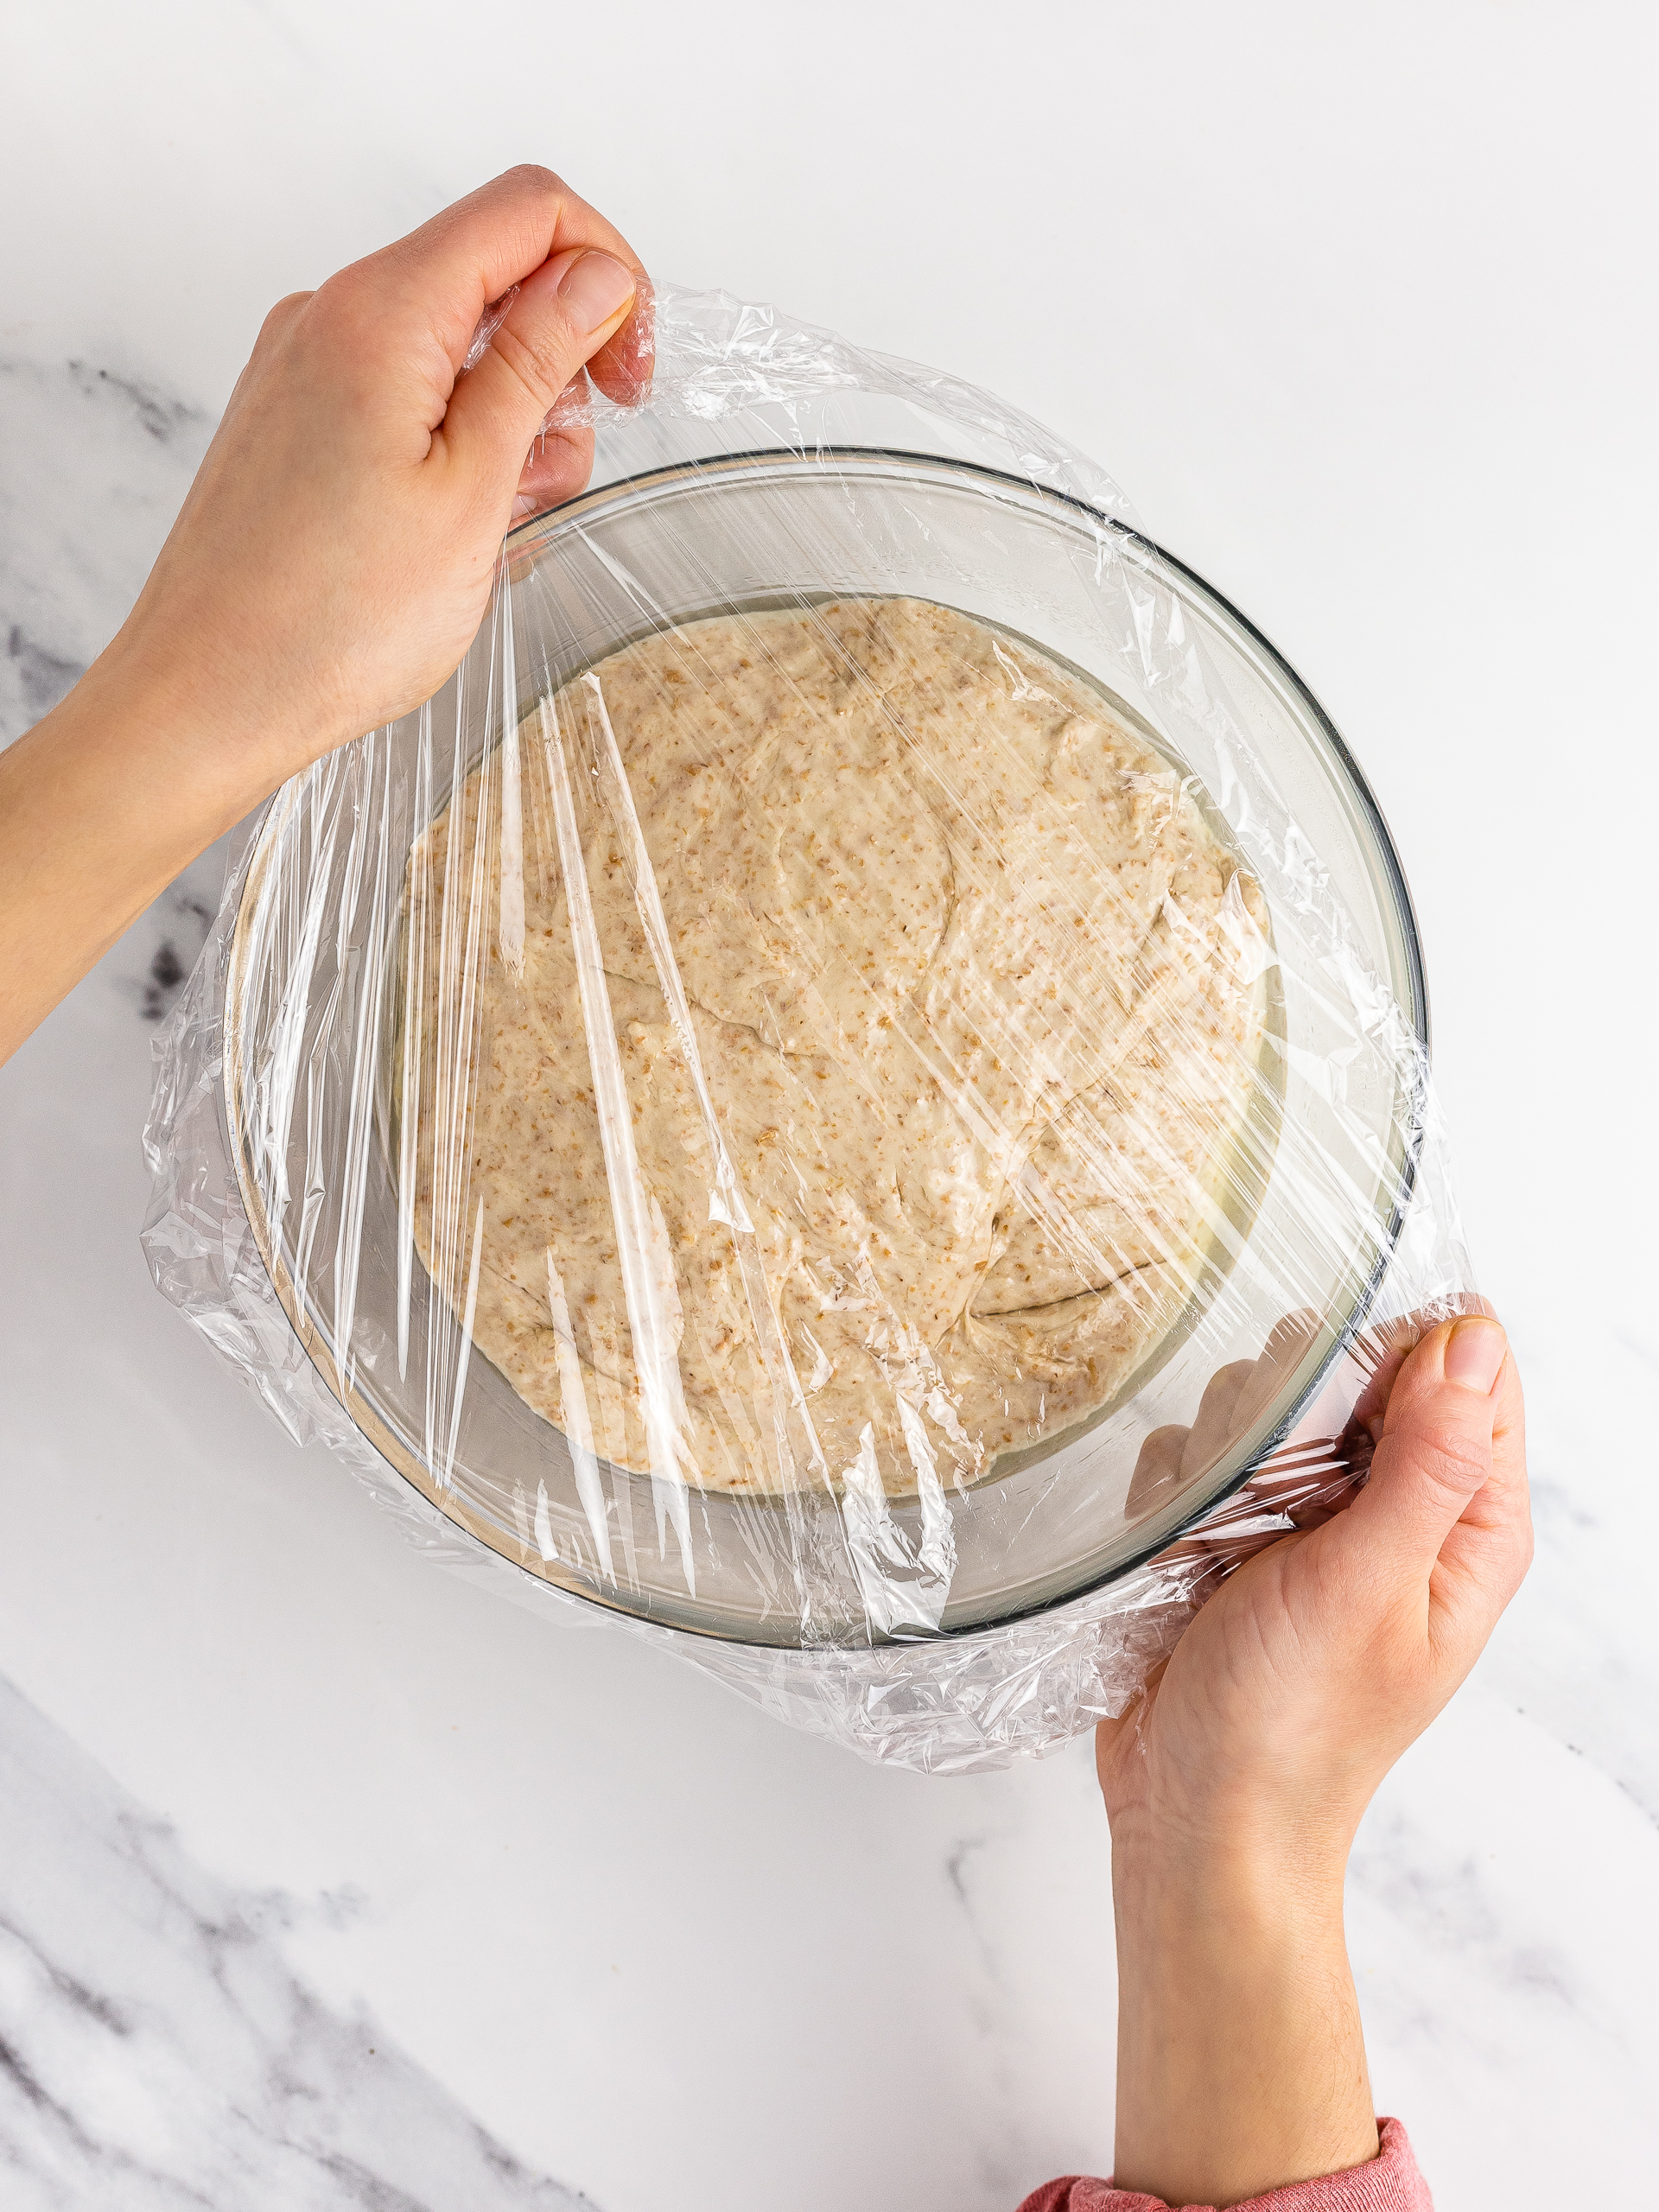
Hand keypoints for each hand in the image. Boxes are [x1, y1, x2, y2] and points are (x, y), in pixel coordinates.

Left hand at [0, 167, 646, 1061]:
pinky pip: (407, 387)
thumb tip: (594, 276)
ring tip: (504, 519)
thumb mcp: (473, 489)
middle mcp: (332, 313)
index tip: (632, 368)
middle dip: (561, 358)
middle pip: (494, 270)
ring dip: (512, 413)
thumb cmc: (329, 623)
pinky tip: (459, 525)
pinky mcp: (297, 414)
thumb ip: (537, 364)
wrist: (208, 698)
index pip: (529, 209)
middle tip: (567, 467)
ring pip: (456, 338)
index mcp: (381, 311)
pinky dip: (458, 438)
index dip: (607, 270)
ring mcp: (307, 362)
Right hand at [1100, 1314, 1529, 2205]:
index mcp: (1468, 1526)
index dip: (1405, 1351)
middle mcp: (1400, 1515)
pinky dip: (1183, 1493)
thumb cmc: (1294, 1725)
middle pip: (1359, 1371)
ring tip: (1227, 1541)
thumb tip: (1476, 1340)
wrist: (1197, 1815)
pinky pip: (1204, 1455)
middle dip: (1298, 1406)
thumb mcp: (1369, 1580)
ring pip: (1268, 1403)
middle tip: (1277, 1486)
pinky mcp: (1242, 1537)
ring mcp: (1316, 1525)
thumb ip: (1428, 1457)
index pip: (1472, 1371)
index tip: (1339, 1389)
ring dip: (1230, 1454)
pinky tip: (1186, 1558)